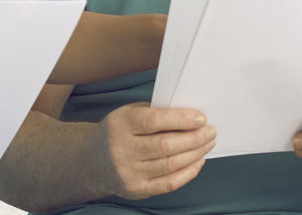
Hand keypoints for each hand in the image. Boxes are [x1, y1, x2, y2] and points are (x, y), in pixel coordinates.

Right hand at [96, 102, 215, 198]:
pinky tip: (198, 161)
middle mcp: (122, 149)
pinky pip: (169, 183)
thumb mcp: (128, 114)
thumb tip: (191, 116)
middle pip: (166, 145)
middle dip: (194, 138)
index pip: (154, 121)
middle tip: (210, 132)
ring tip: (208, 144)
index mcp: (120, 124)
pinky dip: (188, 172)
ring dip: (195, 153)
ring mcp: (128, 172)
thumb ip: (155, 113)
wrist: (90, 162)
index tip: (201, 118)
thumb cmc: (118, 132)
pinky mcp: (136, 189)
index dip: (181, 119)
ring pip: (170, 164)